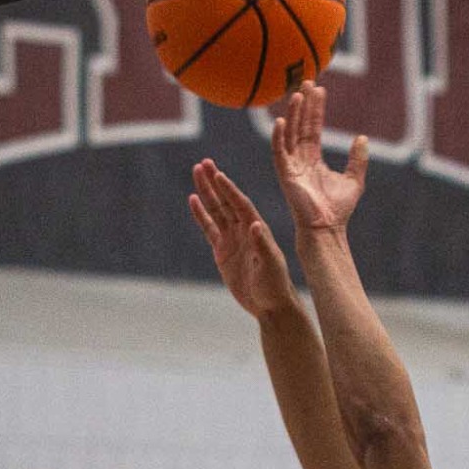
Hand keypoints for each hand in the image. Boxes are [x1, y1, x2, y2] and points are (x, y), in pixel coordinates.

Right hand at [189, 159, 298, 320]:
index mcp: (258, 230)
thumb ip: (262, 245)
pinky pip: (209, 228)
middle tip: (203, 163)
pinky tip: (193, 199)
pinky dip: (201, 214)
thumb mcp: (270, 265)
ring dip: (206, 192)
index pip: (240, 204)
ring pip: (216, 210)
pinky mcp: (223, 252)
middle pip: (226, 201)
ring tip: (196, 172)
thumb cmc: (275, 286)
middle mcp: (245, 230)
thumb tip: (253, 224)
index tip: (217, 173)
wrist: (270, 305)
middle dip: (215, 182)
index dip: (229, 189)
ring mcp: (233, 239)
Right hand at [270, 83, 367, 232]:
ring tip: (298, 95)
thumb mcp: (355, 180)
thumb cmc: (339, 210)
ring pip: (289, 134)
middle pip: (300, 125)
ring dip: (293, 114)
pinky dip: (279, 136)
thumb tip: (362, 138)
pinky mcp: (285, 175)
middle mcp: (300, 159)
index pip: (313, 128)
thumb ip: (358, 159)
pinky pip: (279, 152)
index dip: (316, 109)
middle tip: (306, 81)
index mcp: (313, 159)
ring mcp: (291, 166)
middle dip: (303, 104)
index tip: (319, 89)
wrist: (328, 228)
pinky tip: (281, 120)